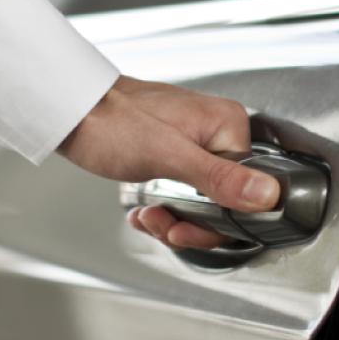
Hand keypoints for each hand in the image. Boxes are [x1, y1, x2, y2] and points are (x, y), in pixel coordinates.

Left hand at [58, 76, 279, 249]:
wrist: (71, 110)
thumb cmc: (110, 121)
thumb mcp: (168, 156)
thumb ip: (220, 178)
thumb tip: (268, 194)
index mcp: (227, 126)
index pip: (248, 191)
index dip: (217, 221)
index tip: (186, 229)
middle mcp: (216, 134)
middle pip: (225, 201)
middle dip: (190, 223)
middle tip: (162, 224)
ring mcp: (195, 145)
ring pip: (201, 204)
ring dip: (173, 220)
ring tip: (149, 217)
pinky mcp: (175, 156)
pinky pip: (183, 195)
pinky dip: (164, 210)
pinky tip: (144, 212)